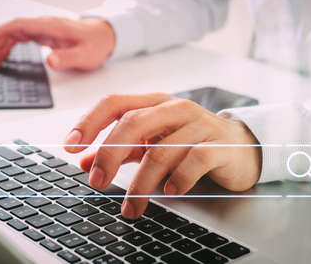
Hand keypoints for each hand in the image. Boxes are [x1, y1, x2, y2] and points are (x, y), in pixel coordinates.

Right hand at [0, 17, 115, 69]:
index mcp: (51, 27)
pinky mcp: (45, 34)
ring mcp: (44, 29)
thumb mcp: (84, 55)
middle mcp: (45, 25)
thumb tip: (50, 61)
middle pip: (14, 30)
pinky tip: (6, 53)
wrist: (105, 37)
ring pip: (17, 33)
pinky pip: (23, 36)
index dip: (1, 31)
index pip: (20, 25)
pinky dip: (12, 44)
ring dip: (4, 46)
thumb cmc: (96, 45)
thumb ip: (67, 58)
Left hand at [64, 93, 261, 218]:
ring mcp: (198, 125)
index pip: (115, 103)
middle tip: (96, 182)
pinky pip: (193, 161)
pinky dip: (177, 180)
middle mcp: (175, 109)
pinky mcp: (218, 146)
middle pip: (133, 124)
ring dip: (140, 183)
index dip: (89, 122)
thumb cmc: (191, 141)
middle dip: (109, 154)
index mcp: (154, 103)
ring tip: (131, 207)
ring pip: (160, 150)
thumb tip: (84, 161)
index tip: (70, 146)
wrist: (240, 146)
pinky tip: (170, 192)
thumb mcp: (152, 141)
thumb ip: (121, 149)